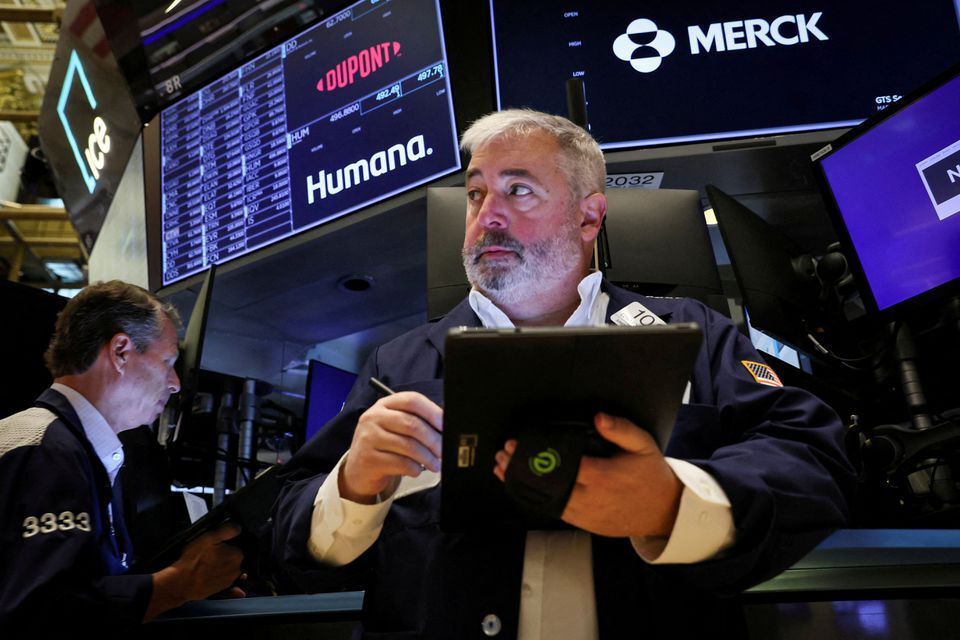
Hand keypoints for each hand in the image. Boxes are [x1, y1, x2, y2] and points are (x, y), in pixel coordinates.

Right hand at [145, 522, 244, 620]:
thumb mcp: (208, 538)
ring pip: (229, 569)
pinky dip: (221, 578)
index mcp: (236, 555)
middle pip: (234, 558)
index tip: (217, 545)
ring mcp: (229, 581)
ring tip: (207, 564)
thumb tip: (238, 528)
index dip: (227, 544)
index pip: (237, 546)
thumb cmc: (193, 561)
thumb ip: (226, 531)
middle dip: (225, 555)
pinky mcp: (221, 589)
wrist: (181, 583)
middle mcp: (236, 569)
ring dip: (222, 566)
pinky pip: (225, 581)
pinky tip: (212, 575)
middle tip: (210, 554)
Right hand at [339, 391, 442, 502]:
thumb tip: (445, 424)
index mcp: (384, 404)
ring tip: (435, 464)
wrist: (358, 469)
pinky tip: (417, 470)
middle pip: (412, 424)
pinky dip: (415, 469)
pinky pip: (401, 463)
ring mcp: (369, 438)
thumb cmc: (384, 445)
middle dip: (433, 439)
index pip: (412, 400)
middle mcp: (373, 417)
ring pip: (409, 446)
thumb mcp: (395, 427)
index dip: (433, 412)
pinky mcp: (369, 459)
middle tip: (443, 451)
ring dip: (427, 458)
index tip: (445, 426)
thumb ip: (416, 420)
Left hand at [494, 412, 681, 537]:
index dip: (535, 455)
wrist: (663, 511)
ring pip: (545, 499)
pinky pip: (554, 510)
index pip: (560, 465)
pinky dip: (535, 498)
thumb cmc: (650, 474)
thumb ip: (620, 429)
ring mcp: (586, 514)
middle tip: (504, 453)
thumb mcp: (642, 444)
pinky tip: (523, 487)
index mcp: (602, 477)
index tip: (517, 444)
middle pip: (547, 483)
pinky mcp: (583, 523)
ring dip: (523, 484)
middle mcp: (590, 498)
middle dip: (522, 468)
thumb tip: (599, 418)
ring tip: (503, 468)